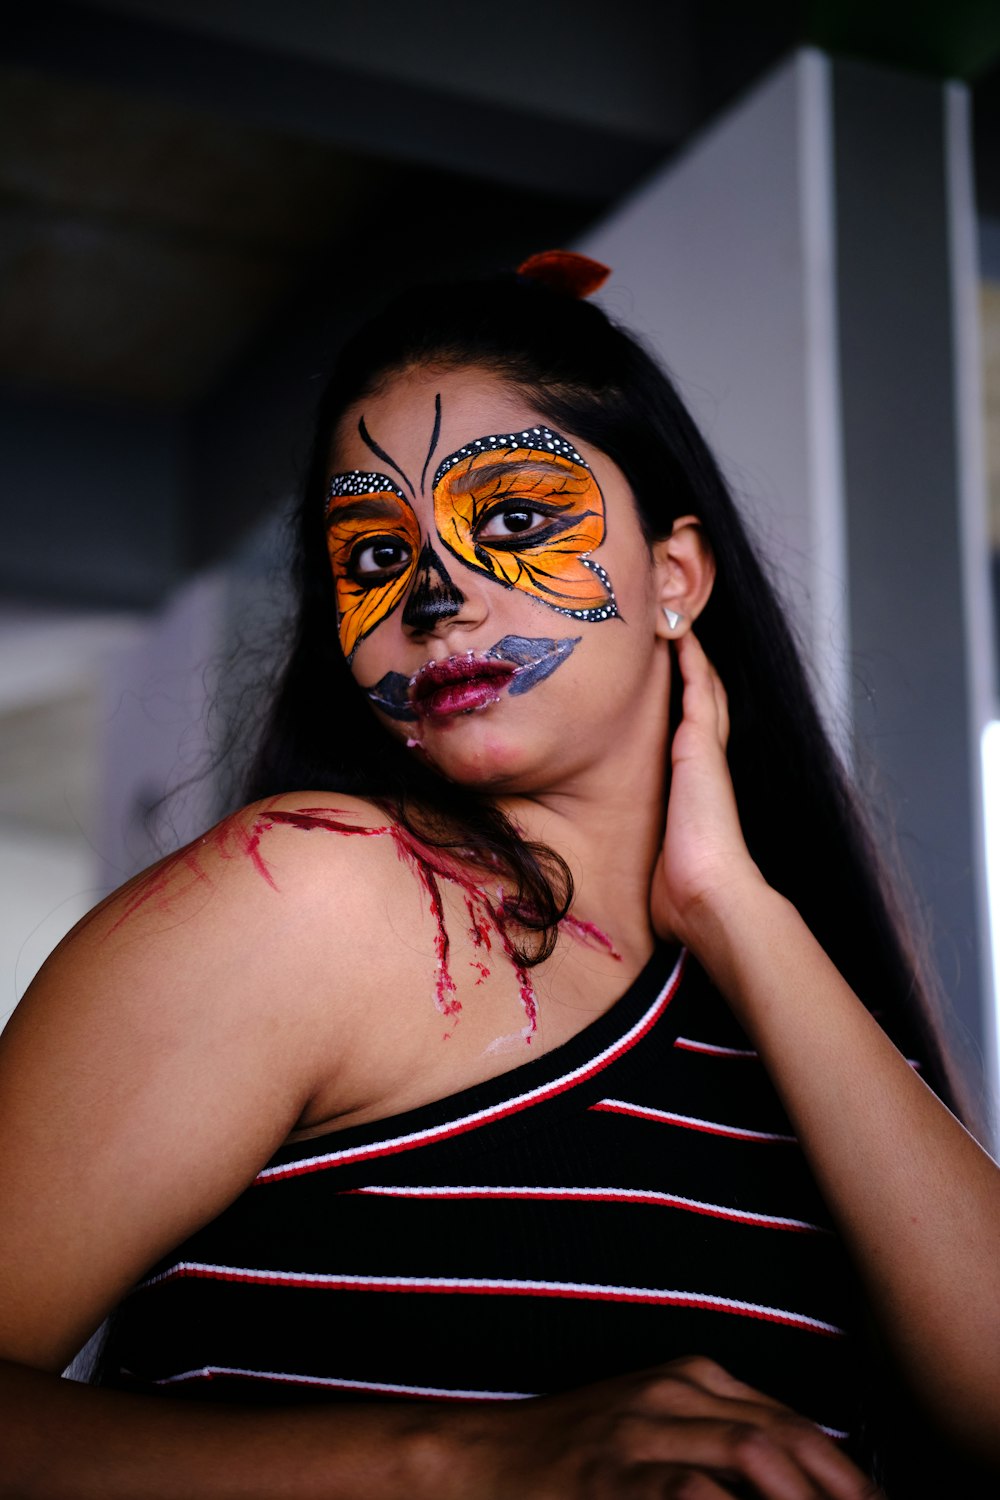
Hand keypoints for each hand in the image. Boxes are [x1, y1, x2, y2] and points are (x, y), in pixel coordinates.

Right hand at [450, 1356, 878, 1498]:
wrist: (479, 1461)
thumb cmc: (576, 1455)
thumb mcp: (654, 1426)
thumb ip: (720, 1438)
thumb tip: (801, 1473)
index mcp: (691, 1378)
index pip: (795, 1423)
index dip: (847, 1474)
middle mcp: (671, 1394)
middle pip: (784, 1438)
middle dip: (838, 1488)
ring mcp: (639, 1434)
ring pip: (749, 1454)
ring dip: (799, 1497)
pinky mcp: (610, 1477)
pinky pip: (689, 1492)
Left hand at [649, 631, 763, 945]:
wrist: (709, 894)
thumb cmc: (683, 894)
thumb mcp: (661, 868)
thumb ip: (652, 862)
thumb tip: (631, 894)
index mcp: (699, 790)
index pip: (696, 737)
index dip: (690, 705)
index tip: (676, 682)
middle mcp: (707, 765)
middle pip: (707, 702)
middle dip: (696, 669)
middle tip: (681, 633)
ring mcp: (707, 751)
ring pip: (705, 687)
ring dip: (693, 654)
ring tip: (678, 621)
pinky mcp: (700, 743)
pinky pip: (697, 686)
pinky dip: (691, 657)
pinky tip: (679, 632)